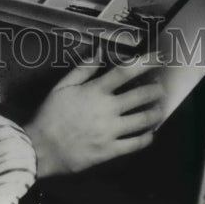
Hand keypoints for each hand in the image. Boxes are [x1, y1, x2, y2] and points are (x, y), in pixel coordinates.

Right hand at [23, 57, 163, 178]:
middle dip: (156, 89)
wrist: (42, 148)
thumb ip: (83, 69)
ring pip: (143, 120)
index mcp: (95, 90)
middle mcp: (107, 109)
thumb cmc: (50, 114)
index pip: (125, 71)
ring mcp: (111, 131)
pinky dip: (147, 138)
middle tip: (162, 86)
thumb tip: (99, 52)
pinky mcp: (111, 151)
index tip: (158, 57)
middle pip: (141, 96)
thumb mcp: (62, 86)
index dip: (145, 62)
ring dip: (156, 113)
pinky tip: (150, 133)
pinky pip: (136, 144)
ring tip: (160, 109)